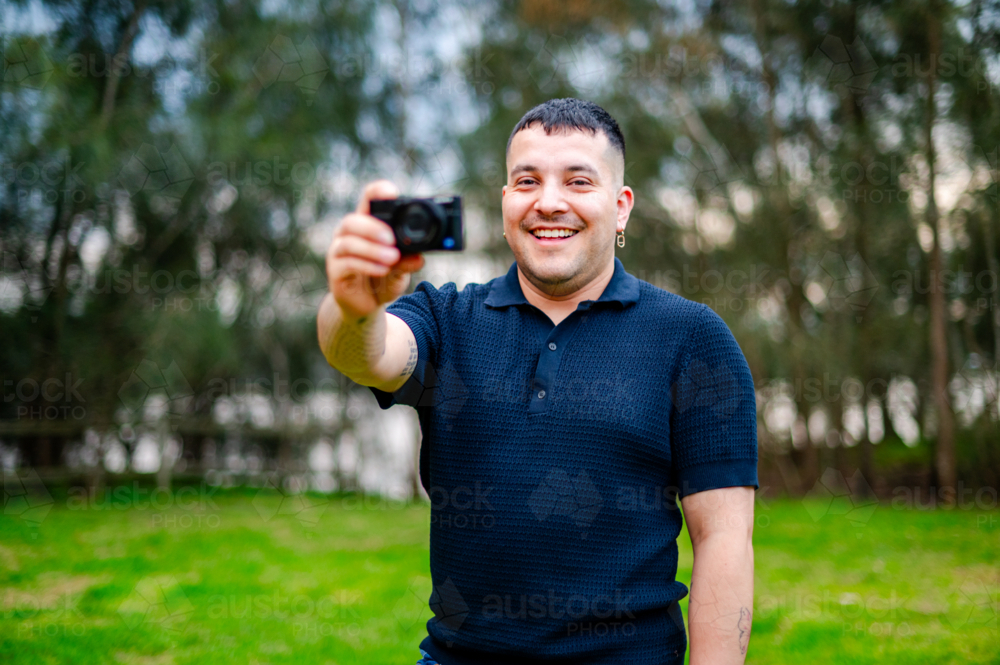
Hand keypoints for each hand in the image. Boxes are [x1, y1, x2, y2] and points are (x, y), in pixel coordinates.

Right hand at [326, 181, 424, 319]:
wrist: (366, 305)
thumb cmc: (382, 279)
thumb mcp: (400, 270)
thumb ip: (407, 262)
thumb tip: (419, 258)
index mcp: (366, 225)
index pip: (367, 200)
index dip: (377, 192)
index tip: (391, 193)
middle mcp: (348, 234)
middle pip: (352, 220)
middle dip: (372, 227)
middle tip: (392, 239)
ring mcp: (338, 252)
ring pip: (348, 242)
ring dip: (372, 249)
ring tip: (392, 258)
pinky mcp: (335, 271)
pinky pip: (347, 264)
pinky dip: (367, 265)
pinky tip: (382, 269)